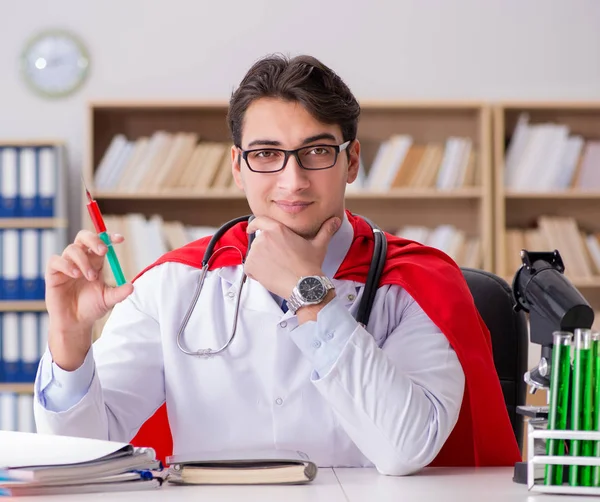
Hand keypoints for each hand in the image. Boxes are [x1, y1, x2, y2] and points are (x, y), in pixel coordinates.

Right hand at [45, 230, 132, 369]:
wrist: (75, 322)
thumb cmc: (91, 308)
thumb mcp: (109, 300)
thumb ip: (120, 293)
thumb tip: (132, 286)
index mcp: (96, 262)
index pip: (101, 243)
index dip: (109, 238)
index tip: (120, 239)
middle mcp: (81, 260)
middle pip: (83, 237)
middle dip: (94, 240)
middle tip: (103, 251)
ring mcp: (66, 265)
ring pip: (72, 249)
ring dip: (83, 261)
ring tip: (90, 277)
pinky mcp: (53, 273)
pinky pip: (55, 260)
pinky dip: (66, 265)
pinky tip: (75, 275)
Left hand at [244, 215, 340, 298]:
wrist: (304, 285)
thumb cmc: (310, 266)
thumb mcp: (319, 245)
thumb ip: (325, 230)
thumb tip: (335, 221)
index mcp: (277, 229)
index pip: (259, 221)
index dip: (254, 225)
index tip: (252, 228)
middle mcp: (264, 238)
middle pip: (259, 241)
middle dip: (265, 250)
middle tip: (278, 261)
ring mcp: (256, 252)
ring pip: (254, 256)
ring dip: (261, 262)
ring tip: (277, 269)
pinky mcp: (251, 266)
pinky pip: (249, 268)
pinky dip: (256, 273)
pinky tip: (270, 276)